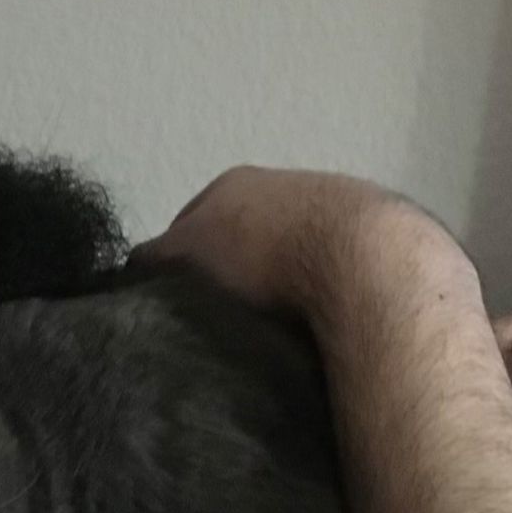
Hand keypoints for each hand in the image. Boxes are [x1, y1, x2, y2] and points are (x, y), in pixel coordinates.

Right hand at [133, 166, 470, 316]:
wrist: (364, 257)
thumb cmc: (260, 252)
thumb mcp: (185, 256)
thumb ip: (154, 260)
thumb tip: (135, 271)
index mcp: (232, 183)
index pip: (188, 224)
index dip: (179, 266)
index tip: (181, 306)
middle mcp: (283, 185)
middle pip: (241, 238)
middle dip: (233, 275)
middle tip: (226, 321)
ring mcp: (335, 207)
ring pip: (289, 254)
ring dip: (280, 284)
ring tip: (274, 328)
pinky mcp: (377, 240)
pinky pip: (332, 271)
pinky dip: (321, 294)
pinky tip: (317, 322)